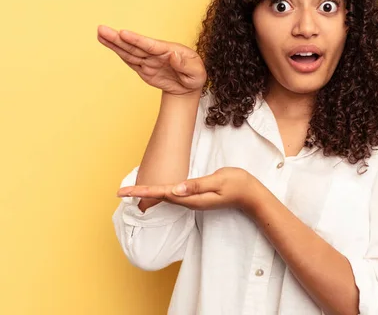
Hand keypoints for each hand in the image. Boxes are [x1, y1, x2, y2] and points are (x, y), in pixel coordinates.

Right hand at [97, 25, 206, 95]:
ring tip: (100, 34)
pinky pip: (130, 61)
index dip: (136, 40)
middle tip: (101, 29)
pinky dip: (119, 53)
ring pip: (129, 52)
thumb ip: (185, 64)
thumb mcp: (197, 72)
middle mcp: (156, 54)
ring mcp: (148, 61)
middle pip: (135, 46)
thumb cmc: (195, 76)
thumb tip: (172, 55)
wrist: (189, 86)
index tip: (123, 33)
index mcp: (169, 51)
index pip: (151, 45)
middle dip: (118, 39)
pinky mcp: (143, 68)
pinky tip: (107, 44)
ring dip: (114, 44)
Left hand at [116, 168, 262, 213]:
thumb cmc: (238, 184)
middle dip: (140, 193)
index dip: (142, 191)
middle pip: (160, 197)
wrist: (252, 196)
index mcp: (192, 198)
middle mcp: (190, 202)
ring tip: (132, 191)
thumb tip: (175, 189)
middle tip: (120, 192)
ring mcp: (193, 201)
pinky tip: (156, 191)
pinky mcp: (197, 198)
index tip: (124, 192)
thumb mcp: (218, 181)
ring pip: (167, 197)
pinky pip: (175, 196)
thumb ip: (197, 185)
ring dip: (149, 194)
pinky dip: (161, 193)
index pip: (162, 194)